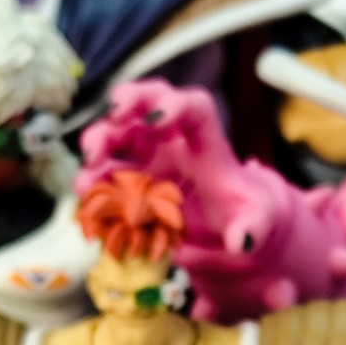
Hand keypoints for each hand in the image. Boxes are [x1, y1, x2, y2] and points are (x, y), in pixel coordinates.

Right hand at [78, 81, 284, 260]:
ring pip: (120, 133)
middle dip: (127, 102)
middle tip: (112, 118)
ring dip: (100, 143)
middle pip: (149, 103)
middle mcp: (176, 141)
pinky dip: (95, 180)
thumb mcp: (258, 223)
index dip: (176, 104)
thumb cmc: (247, 214)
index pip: (196, 109)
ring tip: (88, 171)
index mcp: (207, 145)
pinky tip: (87, 195)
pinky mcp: (135, 178)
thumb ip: (251, 229)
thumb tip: (240, 242)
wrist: (232, 224)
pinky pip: (109, 171)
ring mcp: (152, 157)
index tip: (157, 118)